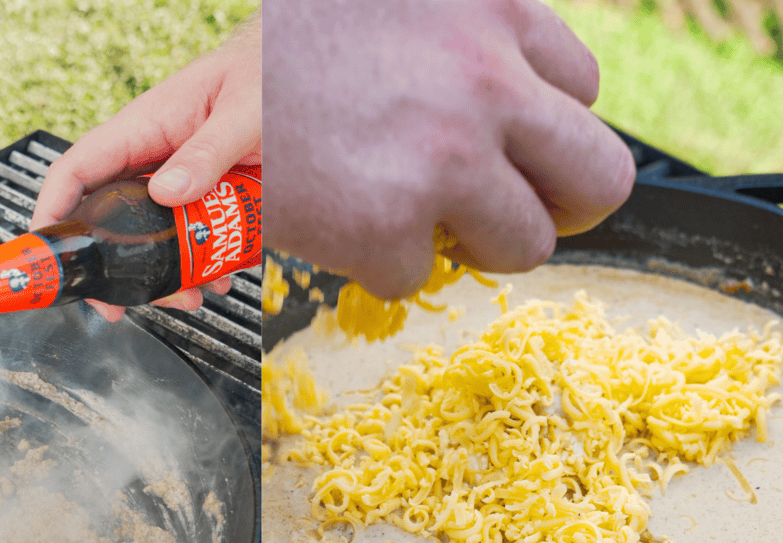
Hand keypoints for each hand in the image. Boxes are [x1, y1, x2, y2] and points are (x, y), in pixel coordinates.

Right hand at [31, 12, 259, 321]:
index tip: (51, 254)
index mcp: (145, 126)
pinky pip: (191, 237)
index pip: (78, 169)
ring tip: (190, 296)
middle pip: (110, 218)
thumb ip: (207, 152)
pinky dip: (203, 264)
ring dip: (165, 274)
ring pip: (151, 237)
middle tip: (119, 303)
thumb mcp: (243, 113)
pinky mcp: (205, 197)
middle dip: (112, 265)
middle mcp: (154, 155)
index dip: (54, 212)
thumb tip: (166, 194)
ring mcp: (178, 178)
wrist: (298, 72)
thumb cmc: (266, 72)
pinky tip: (221, 276)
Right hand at [263, 0, 634, 298]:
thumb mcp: (387, 7)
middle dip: (556, 207)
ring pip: (526, 244)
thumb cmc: (283, 39)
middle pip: (597, 177)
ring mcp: (444, 158)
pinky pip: (419, 276)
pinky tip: (336, 223)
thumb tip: (516, 100)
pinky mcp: (387, 226)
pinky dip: (376, 264)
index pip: (582, 90)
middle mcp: (486, 81)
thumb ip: (457, 43)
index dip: (545, 134)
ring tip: (412, 220)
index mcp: (491, 8)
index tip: (516, 153)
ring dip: (473, 246)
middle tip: (506, 213)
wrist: (185, 79)